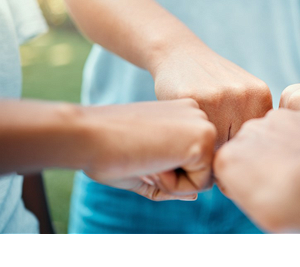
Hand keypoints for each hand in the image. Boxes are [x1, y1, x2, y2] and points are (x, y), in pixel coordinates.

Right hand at [83, 98, 215, 200]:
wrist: (88, 135)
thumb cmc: (108, 149)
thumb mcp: (145, 162)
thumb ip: (172, 177)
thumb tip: (195, 194)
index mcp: (185, 113)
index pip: (192, 161)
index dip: (165, 171)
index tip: (141, 152)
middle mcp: (198, 114)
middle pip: (201, 170)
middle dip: (172, 177)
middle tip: (144, 155)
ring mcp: (203, 124)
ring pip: (202, 179)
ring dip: (172, 182)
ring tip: (148, 157)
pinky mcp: (203, 139)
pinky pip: (198, 185)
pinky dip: (172, 185)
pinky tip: (153, 162)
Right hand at [151, 42, 272, 147]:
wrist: (179, 53)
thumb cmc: (211, 82)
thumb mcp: (240, 93)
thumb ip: (250, 122)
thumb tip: (252, 165)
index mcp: (260, 95)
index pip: (255, 143)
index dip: (239, 151)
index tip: (224, 145)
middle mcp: (244, 95)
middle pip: (237, 147)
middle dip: (223, 152)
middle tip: (207, 145)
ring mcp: (219, 96)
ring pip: (217, 148)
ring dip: (205, 151)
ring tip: (196, 139)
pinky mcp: (193, 98)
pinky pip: (195, 137)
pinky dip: (190, 140)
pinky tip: (185, 129)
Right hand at [214, 109, 299, 231]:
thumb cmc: (287, 204)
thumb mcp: (253, 207)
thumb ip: (245, 186)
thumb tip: (252, 183)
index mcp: (228, 157)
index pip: (231, 166)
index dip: (246, 178)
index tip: (263, 189)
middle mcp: (248, 131)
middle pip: (253, 143)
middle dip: (265, 156)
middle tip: (285, 178)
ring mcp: (277, 118)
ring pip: (278, 131)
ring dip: (286, 144)